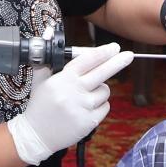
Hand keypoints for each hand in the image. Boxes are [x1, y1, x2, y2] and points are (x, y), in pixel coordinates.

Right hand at [5, 42, 132, 164]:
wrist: (36, 135)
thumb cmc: (39, 106)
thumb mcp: (40, 81)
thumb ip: (48, 58)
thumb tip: (48, 32)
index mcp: (63, 79)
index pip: (87, 61)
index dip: (102, 52)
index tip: (114, 47)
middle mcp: (74, 92)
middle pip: (102, 73)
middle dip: (118, 62)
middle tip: (129, 55)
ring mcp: (83, 107)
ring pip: (105, 92)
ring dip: (99, 91)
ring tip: (84, 97)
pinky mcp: (89, 122)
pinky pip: (105, 107)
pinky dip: (99, 106)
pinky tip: (86, 109)